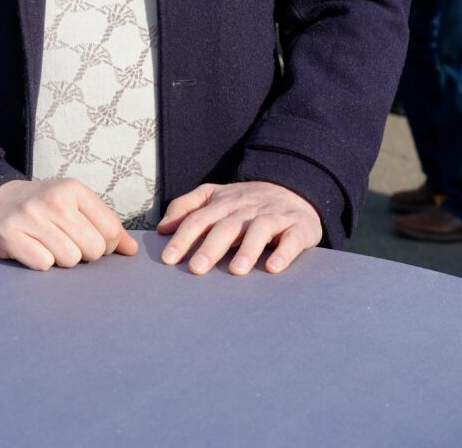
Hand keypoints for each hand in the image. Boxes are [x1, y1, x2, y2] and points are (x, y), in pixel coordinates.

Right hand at [0, 178, 138, 270]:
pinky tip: (30, 249)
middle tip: (64, 242)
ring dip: (60, 260)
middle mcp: (54, 200)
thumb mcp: (72, 205)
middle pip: (92, 249)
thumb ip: (104, 225)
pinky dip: (39, 263)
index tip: (88, 240)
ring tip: (45, 244)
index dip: (104, 246)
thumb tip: (131, 250)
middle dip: (82, 255)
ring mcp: (31, 217)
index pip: (110, 231)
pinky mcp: (11, 236)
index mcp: (73, 189)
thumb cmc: (39, 208)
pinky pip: (43, 265)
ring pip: (69, 259)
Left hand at [158, 181, 321, 275]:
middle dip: (210, 247)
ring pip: (259, 230)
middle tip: (196, 269)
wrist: (294, 189)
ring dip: (247, 249)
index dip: (183, 237)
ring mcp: (274, 216)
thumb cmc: (247, 202)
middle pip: (227, 226)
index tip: (168, 259)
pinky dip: (283, 252)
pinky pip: (292, 239)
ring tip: (235, 270)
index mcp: (224, 203)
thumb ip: (187, 206)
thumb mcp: (215, 196)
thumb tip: (161, 228)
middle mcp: (247, 209)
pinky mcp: (299, 228)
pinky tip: (273, 268)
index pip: (200, 218)